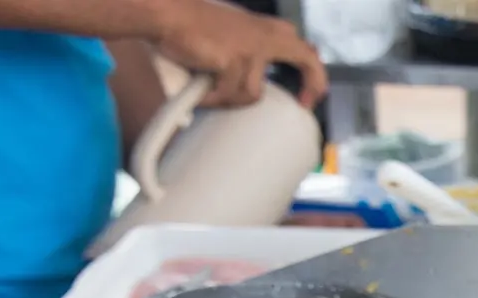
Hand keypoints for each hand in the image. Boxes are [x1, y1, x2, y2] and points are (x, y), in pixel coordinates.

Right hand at [152, 0, 327, 108]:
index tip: (310, 95)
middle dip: (312, 82)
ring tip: (210, 90)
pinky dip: (212, 98)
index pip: (302, 48)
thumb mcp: (232, 35)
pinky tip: (199, 90)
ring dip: (229, 98)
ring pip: (252, 93)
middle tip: (305, 103)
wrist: (165, 14)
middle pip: (305, 57)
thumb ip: (251, 51)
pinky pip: (229, 95)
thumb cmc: (190, 26)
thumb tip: (260, 84)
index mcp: (264, 28)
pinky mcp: (235, 59)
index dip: (312, 73)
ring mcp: (250, 47)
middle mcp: (263, 34)